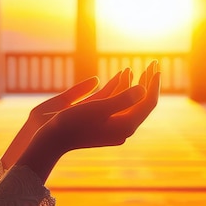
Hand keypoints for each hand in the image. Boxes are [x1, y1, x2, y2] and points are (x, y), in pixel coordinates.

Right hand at [15, 61, 160, 181]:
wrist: (50, 141)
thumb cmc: (72, 123)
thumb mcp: (97, 108)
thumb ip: (122, 98)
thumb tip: (144, 89)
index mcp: (125, 125)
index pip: (147, 102)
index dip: (153, 84)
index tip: (155, 67)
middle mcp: (122, 128)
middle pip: (141, 103)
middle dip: (147, 82)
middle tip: (152, 64)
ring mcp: (112, 127)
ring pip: (129, 103)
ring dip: (132, 84)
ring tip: (132, 68)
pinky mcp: (102, 124)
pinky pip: (116, 104)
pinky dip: (119, 90)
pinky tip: (120, 77)